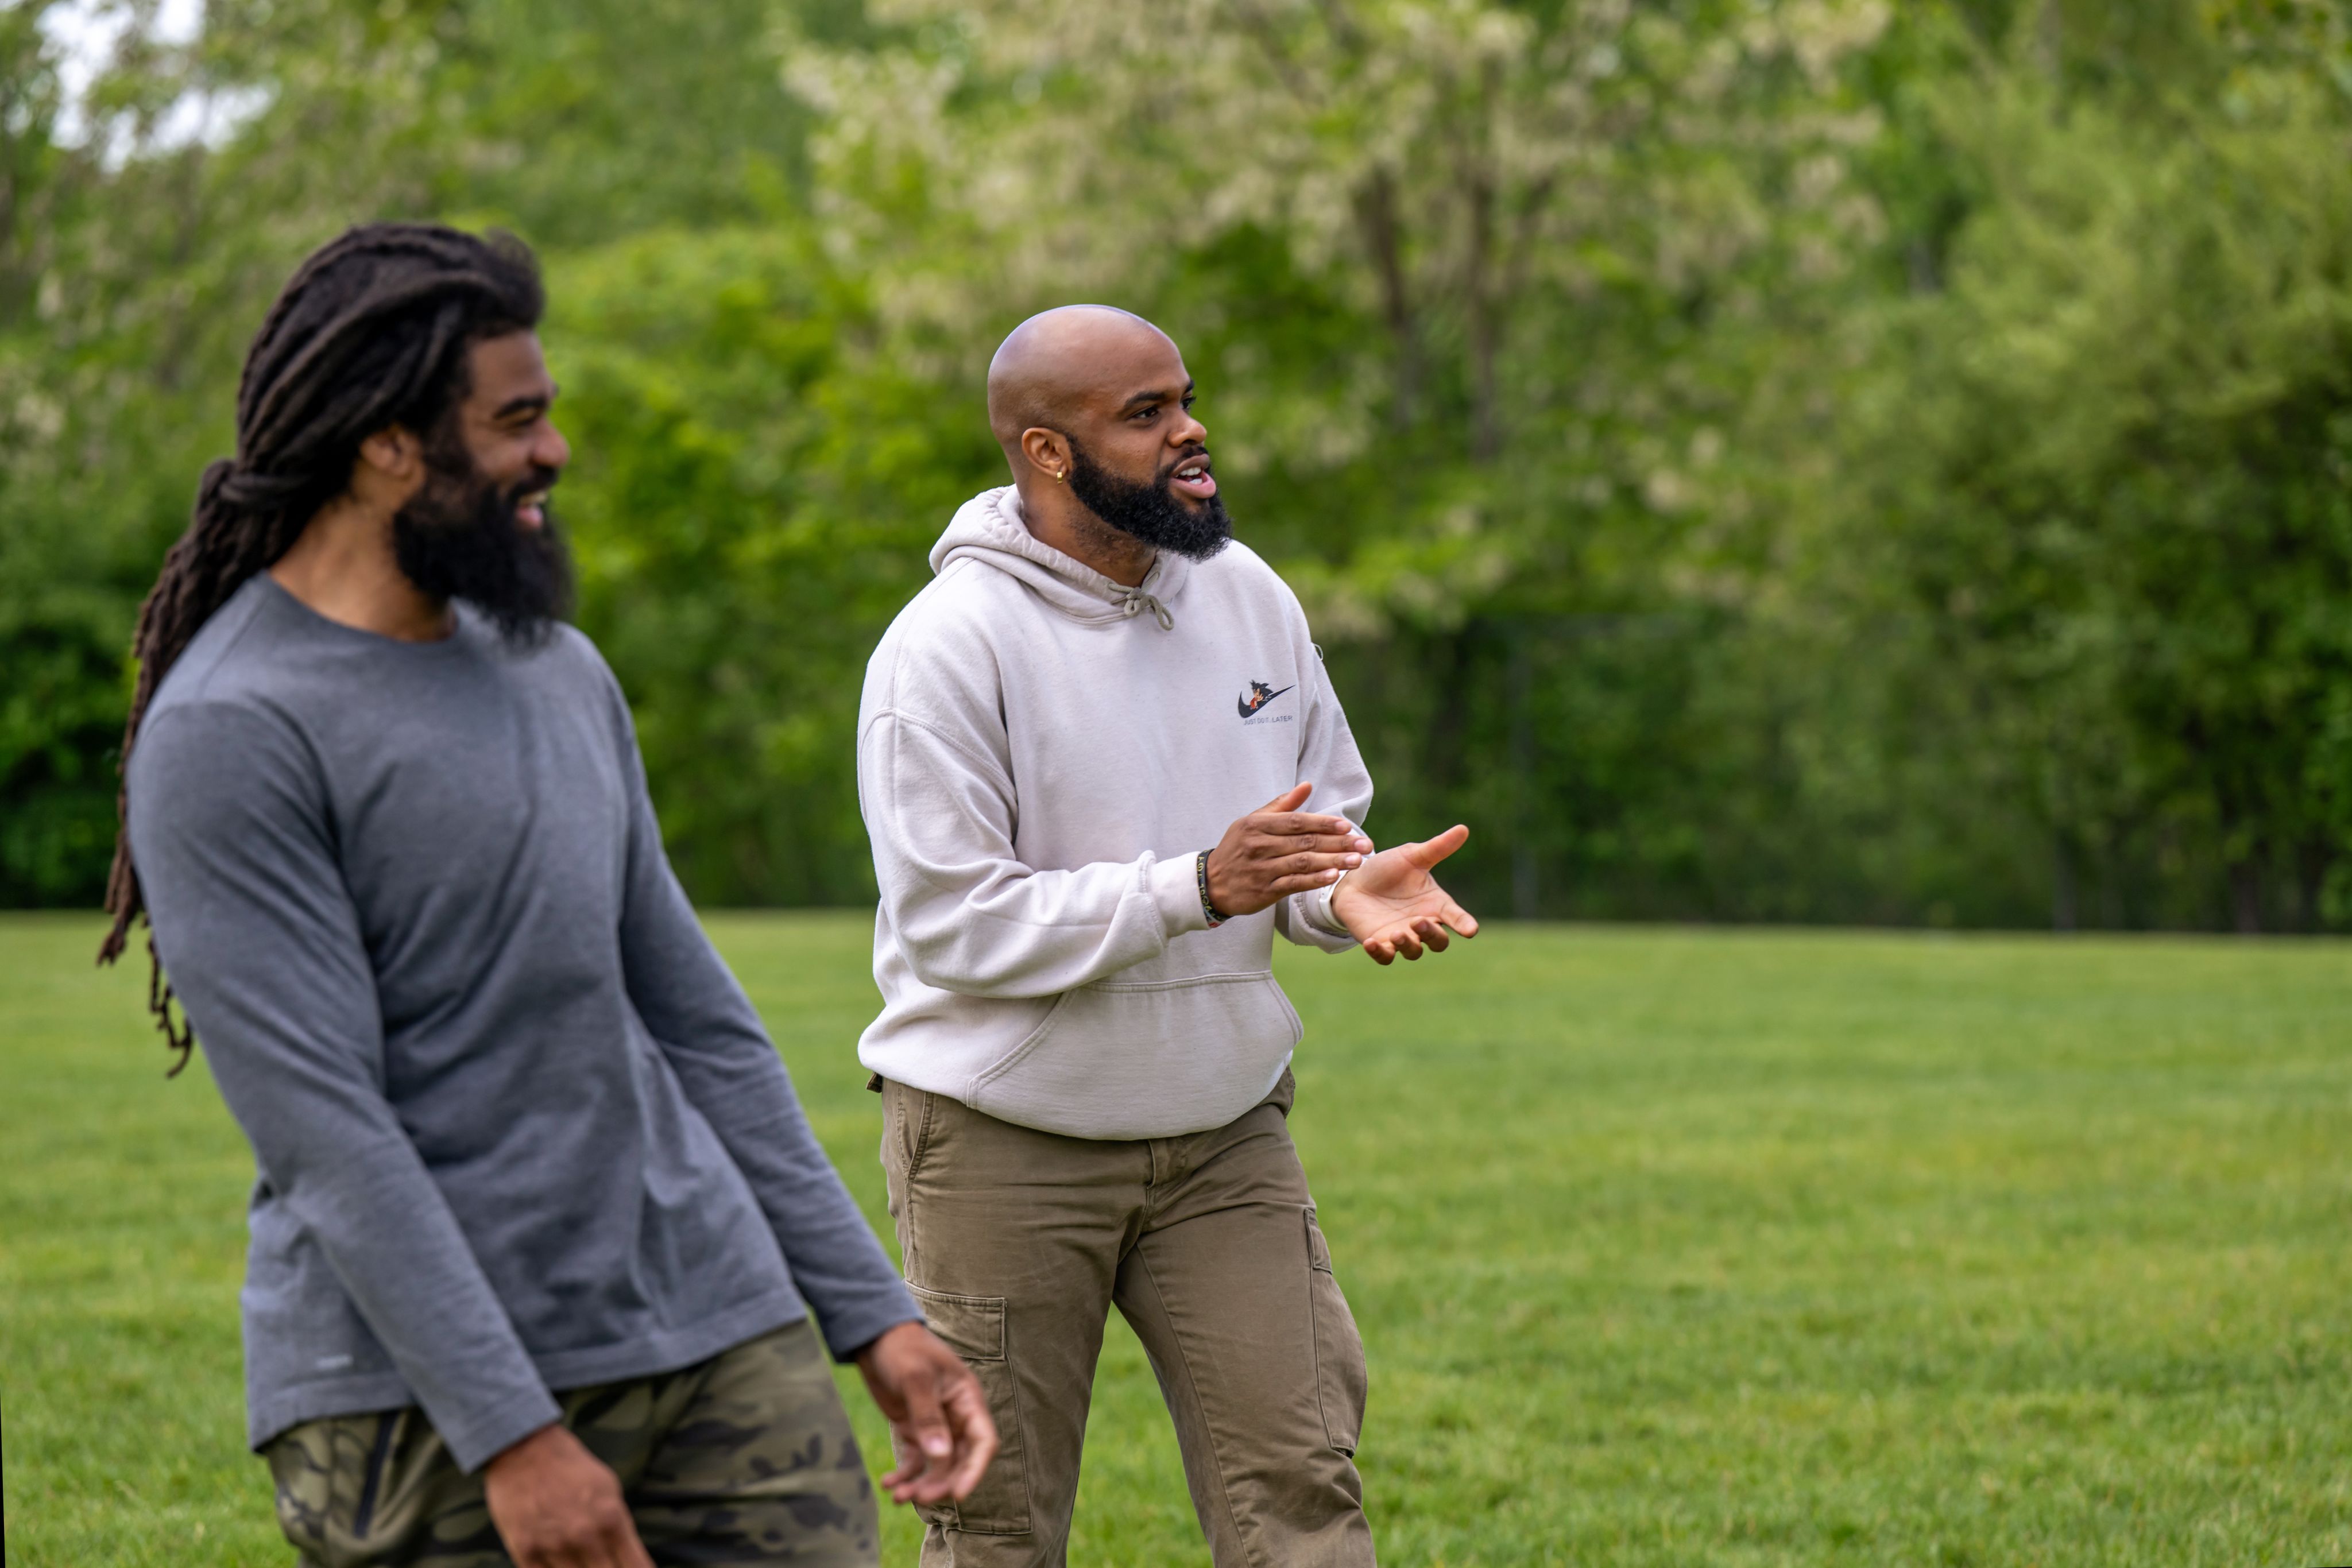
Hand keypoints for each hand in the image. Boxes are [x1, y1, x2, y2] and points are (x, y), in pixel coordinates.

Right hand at [483, 1423, 651, 1567]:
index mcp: (611, 1519)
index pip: (636, 1567)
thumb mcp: (609, 1489)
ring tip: (584, 1563)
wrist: (523, 1449)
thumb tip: (629, 1560)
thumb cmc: (571, 1468)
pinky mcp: (525, 1552)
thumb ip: (619, 1527)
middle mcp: (585, 1537)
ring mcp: (553, 1547)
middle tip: (607, 1564)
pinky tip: (562, 1565)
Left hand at [855, 1321, 997, 1506]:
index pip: (983, 1441)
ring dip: (921, 1484)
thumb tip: (940, 1456)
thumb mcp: (915, 1379)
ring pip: (937, 1466)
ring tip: (898, 1497)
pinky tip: (888, 1484)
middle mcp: (956, 1417)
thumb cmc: (903, 1349)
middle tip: (919, 1497)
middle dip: (942, 1483)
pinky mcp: (914, 1430)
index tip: (958, 1494)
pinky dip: (905, 1475)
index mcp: (967, 1400)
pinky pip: (915, 1461)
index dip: (975, 1470)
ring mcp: (935, 1426)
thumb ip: (928, 1417)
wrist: (876, 1337)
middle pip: (959, 1461)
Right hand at [1203, 783, 1372, 918]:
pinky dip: (1314, 880)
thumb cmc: (1238, 848)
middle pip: (1304, 842)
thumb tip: (1306, 785)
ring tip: (1356, 861)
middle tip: (1363, 844)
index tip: (1347, 826)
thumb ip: (1281, 805)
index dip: (1323, 823)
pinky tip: (1333, 877)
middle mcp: (1259, 845)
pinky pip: (1293, 884)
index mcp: (1257, 825)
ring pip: (1302, 863)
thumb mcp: (1253, 822)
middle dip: (1337, 843)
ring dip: (1332, 861)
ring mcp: (1261, 869)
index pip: (1297, 821)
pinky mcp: (1263, 891)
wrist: (1211, 882)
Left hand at [1330, 824, 1479, 963]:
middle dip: (1431, 934)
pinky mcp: (1380, 944)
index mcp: (1435, 904)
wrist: (1353, 881)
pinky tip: (1371, 943)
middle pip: (1437, 941)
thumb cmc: (1388, 869)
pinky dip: (1380, 953)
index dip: (1465, 924)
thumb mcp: (1411, 856)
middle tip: (1418, 921)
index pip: (1456, 917)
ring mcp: (1402, 936)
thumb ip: (1437, 848)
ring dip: (1408, 945)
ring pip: (1414, 952)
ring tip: (1396, 933)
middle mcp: (1422, 924)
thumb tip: (1463, 828)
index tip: (1471, 929)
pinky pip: (1385, 957)